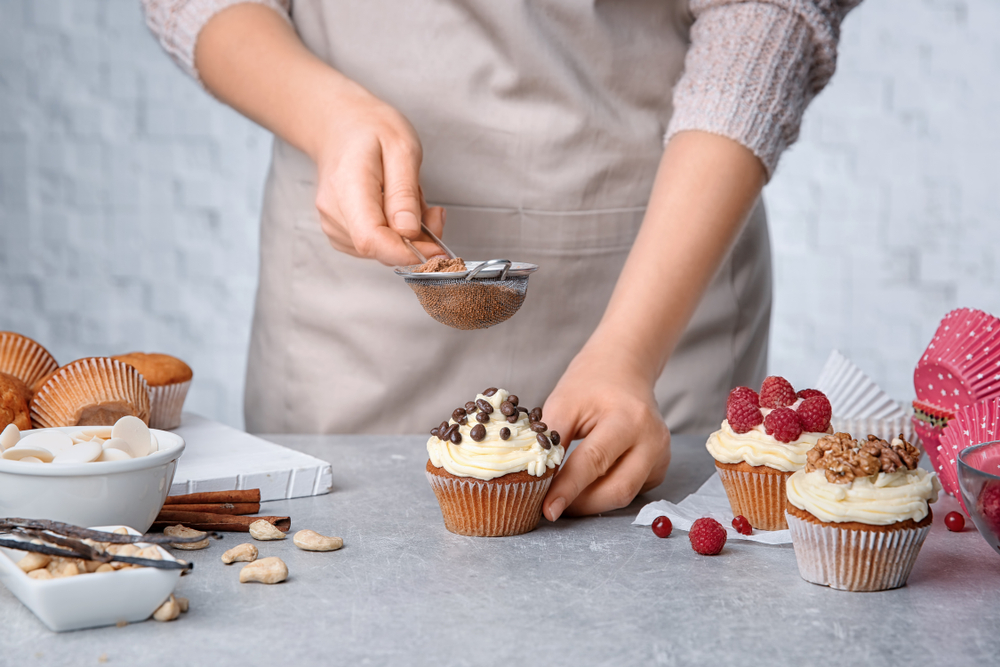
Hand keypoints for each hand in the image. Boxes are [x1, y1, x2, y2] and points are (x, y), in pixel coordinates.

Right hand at [312, 90, 445, 264]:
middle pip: (379, 248)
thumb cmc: (371, 130)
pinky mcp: (339, 232)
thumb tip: (408, 232)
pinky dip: (395, 235)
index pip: (371, 239)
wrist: (341, 125)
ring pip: (381, 250)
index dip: (406, 253)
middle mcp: (334, 211)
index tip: (436, 251)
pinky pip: (376, 246)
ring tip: (408, 198)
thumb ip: (404, 193)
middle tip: (433, 211)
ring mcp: (333, 223)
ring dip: (407, 235)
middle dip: (416, 240)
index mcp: (348, 186)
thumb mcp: (402, 148)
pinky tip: (396, 209)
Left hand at [541, 343, 670, 520]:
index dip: (568, 489)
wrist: (625, 368)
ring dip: (592, 501)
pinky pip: (632, 490)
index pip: (594, 462)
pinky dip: (606, 492)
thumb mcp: (563, 403)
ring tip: (566, 495)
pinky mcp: (660, 466)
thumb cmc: (591, 382)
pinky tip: (590, 483)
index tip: (547, 510)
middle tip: (552, 505)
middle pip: (617, 489)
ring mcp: (661, 454)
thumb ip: (551, 443)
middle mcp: (652, 439)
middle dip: (581, 504)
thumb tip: (535, 480)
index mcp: (628, 418)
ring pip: (625, 494)